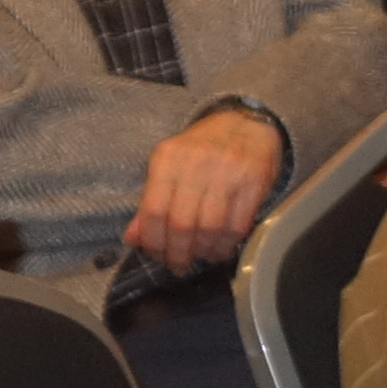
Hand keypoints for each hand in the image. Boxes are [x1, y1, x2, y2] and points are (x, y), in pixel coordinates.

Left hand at [120, 107, 287, 276]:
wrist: (246, 122)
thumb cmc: (202, 149)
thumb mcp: (169, 167)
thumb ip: (151, 202)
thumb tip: (133, 239)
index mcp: (168, 158)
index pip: (154, 211)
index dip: (154, 242)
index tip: (158, 256)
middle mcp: (196, 163)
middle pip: (182, 224)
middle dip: (179, 253)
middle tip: (179, 265)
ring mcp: (228, 172)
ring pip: (210, 228)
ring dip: (204, 251)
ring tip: (202, 256)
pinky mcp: (254, 181)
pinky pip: (237, 225)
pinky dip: (227, 244)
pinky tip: (221, 248)